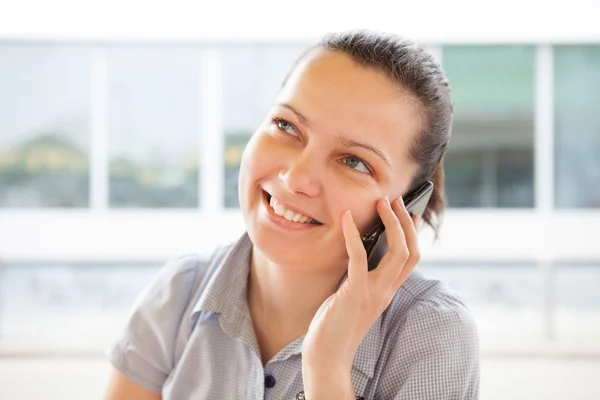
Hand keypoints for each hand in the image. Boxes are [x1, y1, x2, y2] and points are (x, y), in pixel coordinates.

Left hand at [302, 196, 420, 369]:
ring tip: (383, 203)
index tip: (409, 213)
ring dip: (392, 223)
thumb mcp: (354, 298)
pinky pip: (359, 257)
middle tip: (395, 200)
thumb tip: (357, 251)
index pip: (411, 259)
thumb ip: (361, 279)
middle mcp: (386, 291)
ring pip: (397, 252)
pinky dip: (353, 235)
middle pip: (410, 252)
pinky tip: (346, 218)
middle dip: (406, 222)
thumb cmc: (335, 327)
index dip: (413, 234)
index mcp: (387, 292)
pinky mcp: (355, 292)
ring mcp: (373, 292)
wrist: (327, 356)